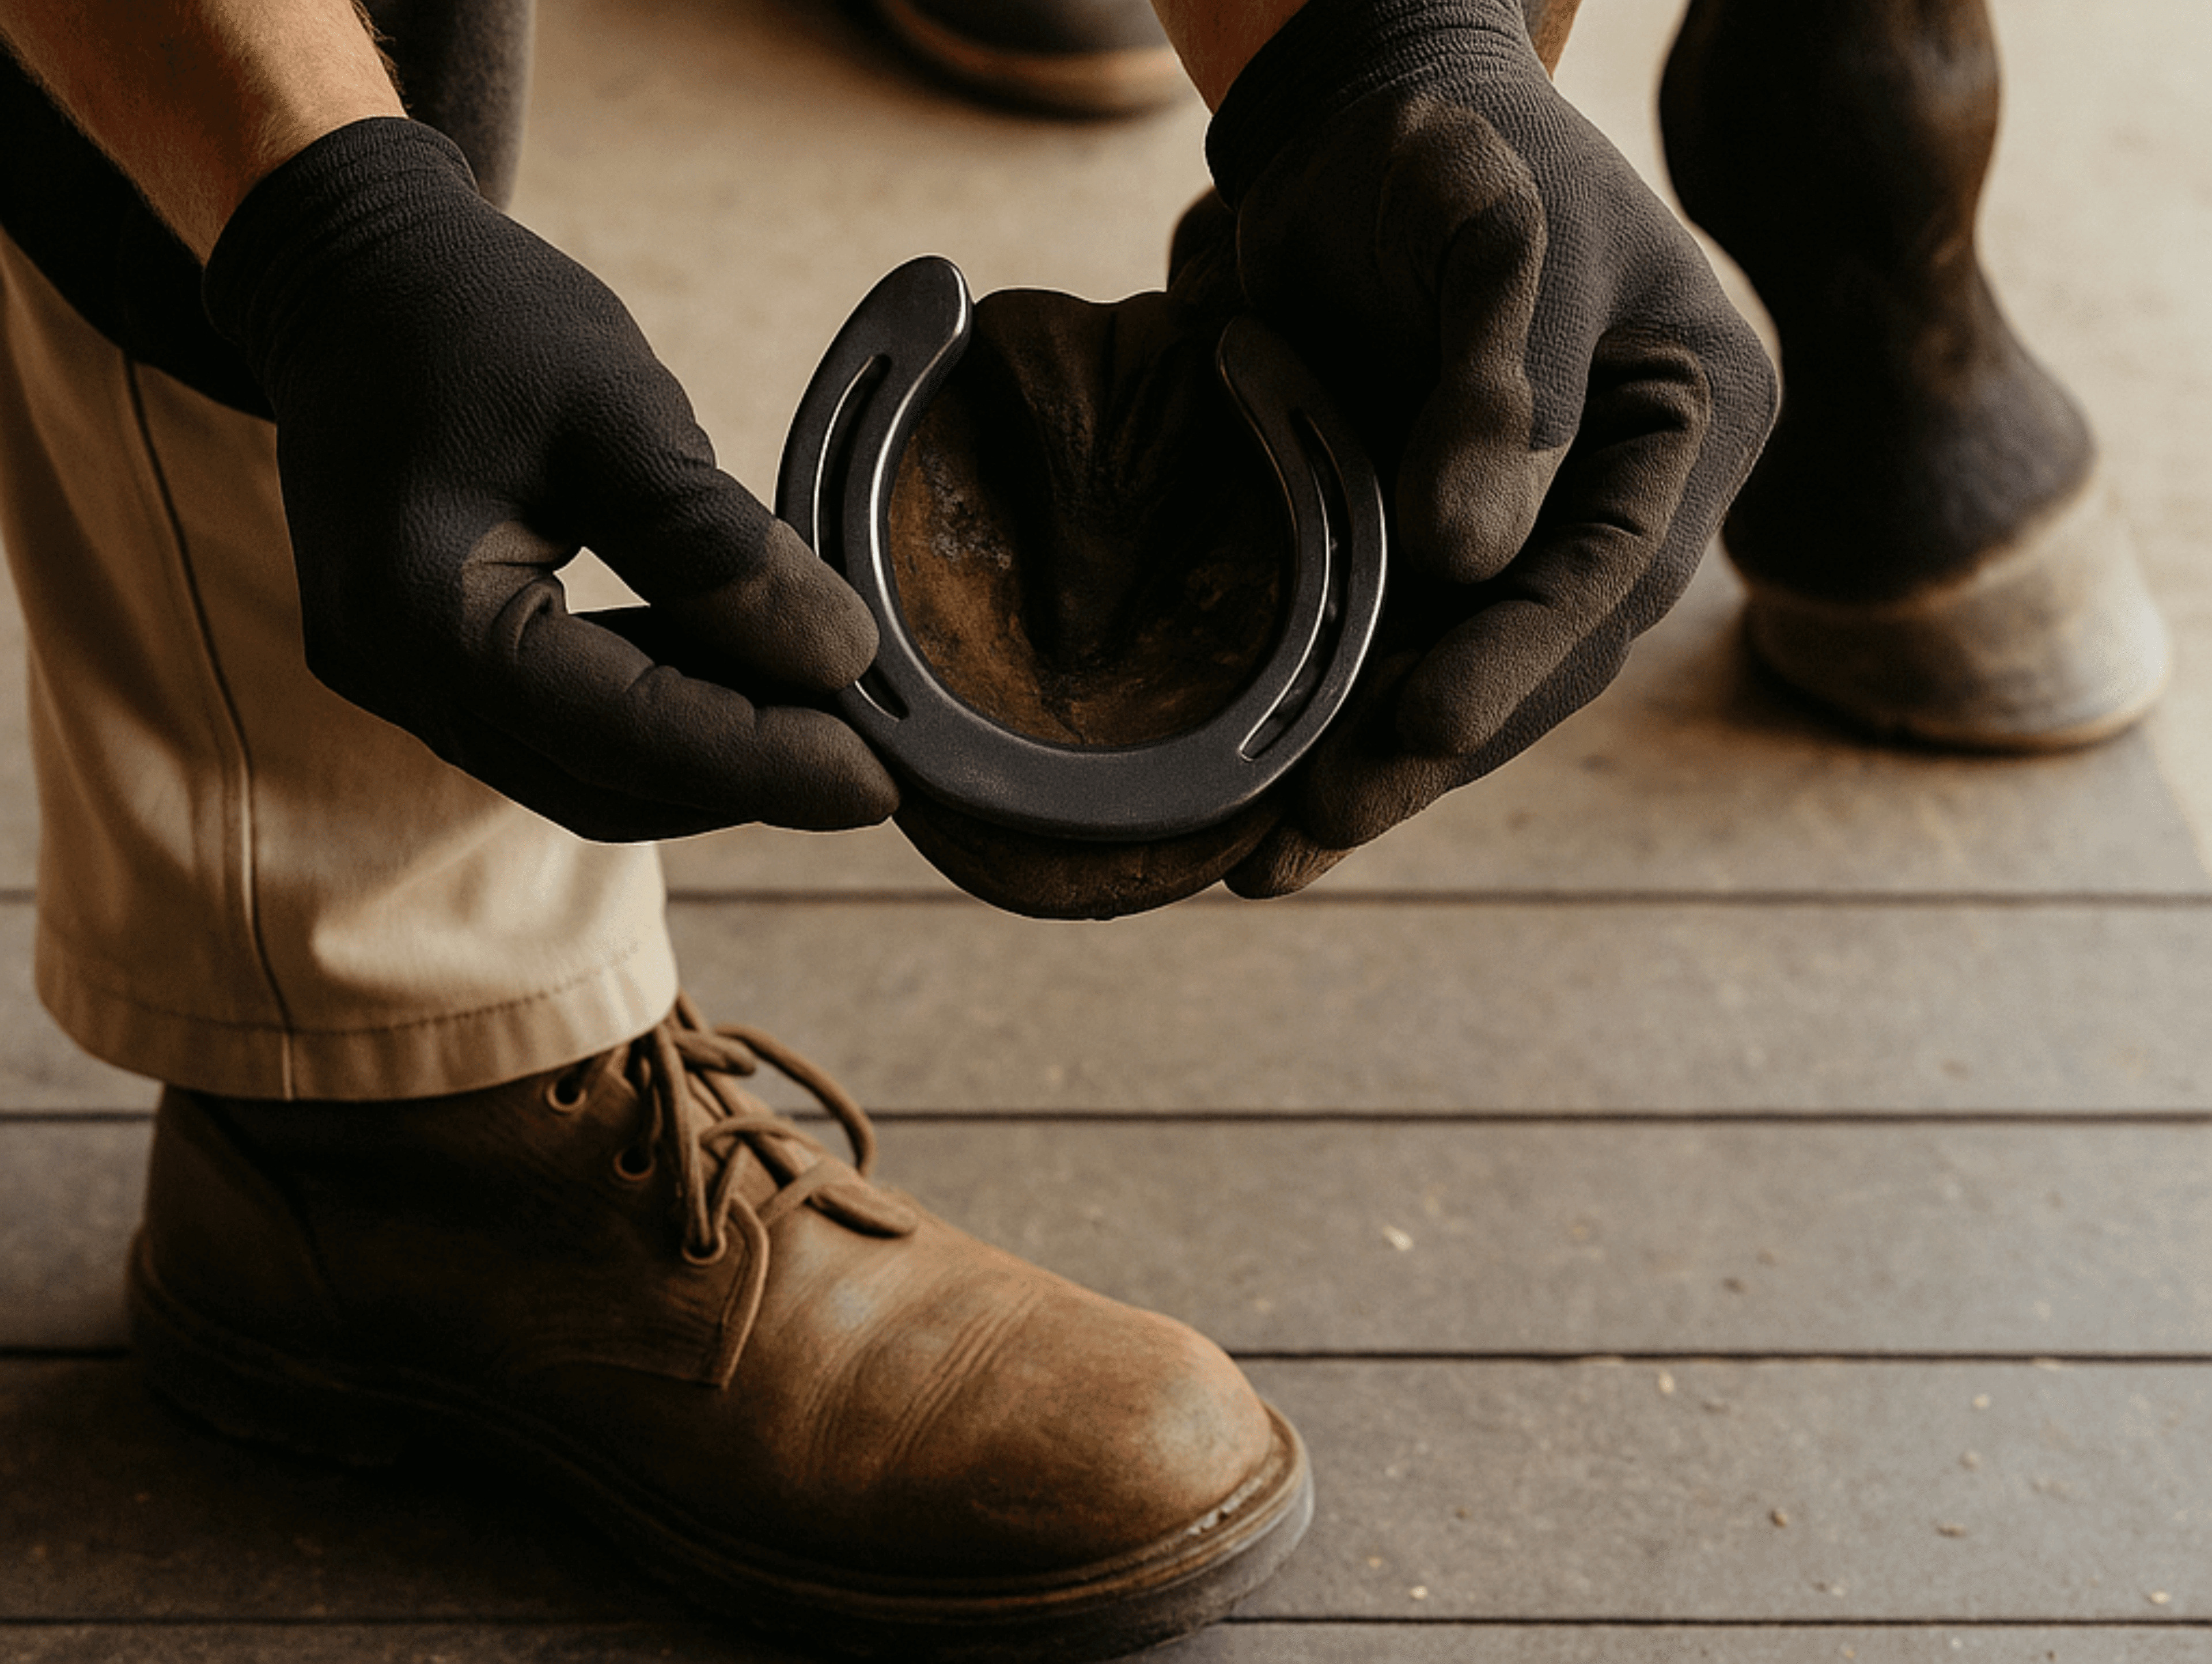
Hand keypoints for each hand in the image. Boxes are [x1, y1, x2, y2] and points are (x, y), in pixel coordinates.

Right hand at [204, 118, 897, 839]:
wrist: (356, 274)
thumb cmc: (473, 314)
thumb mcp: (614, 407)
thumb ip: (716, 542)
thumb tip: (842, 658)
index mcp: (424, 613)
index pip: (629, 737)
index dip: (769, 765)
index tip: (886, 777)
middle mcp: (398, 675)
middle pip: (608, 785)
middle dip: (749, 779)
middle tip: (878, 757)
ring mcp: (408, 683)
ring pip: (591, 775)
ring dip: (712, 759)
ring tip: (827, 713)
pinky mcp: (437, 670)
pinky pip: (568, 730)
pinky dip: (666, 717)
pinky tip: (746, 672)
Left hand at [1201, 0, 1776, 894]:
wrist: (1367, 125)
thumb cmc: (1444, 145)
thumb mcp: (1483, 223)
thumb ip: (1496, 377)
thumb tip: (1471, 550)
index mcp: (1696, 414)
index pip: (1611, 569)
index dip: (1513, 661)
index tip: (1416, 730)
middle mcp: (1637, 493)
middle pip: (1543, 652)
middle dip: (1429, 748)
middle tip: (1314, 829)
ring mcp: (1547, 527)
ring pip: (1472, 673)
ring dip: (1377, 770)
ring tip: (1273, 860)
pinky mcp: (1456, 546)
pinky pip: (1411, 651)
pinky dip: (1346, 723)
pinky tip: (1274, 800)